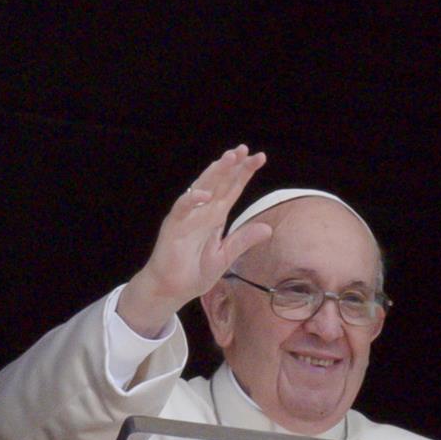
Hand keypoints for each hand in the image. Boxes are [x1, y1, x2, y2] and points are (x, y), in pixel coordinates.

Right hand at [115, 146, 272, 334]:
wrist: (172, 289)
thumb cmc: (195, 272)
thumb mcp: (225, 256)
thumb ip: (243, 241)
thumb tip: (268, 228)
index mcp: (216, 216)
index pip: (233, 189)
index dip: (244, 173)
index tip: (260, 157)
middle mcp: (203, 211)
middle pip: (220, 182)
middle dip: (232, 166)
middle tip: (245, 150)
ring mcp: (187, 216)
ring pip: (202, 187)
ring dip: (215, 173)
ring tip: (229, 158)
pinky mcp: (173, 226)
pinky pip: (182, 208)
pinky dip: (192, 200)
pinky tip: (205, 194)